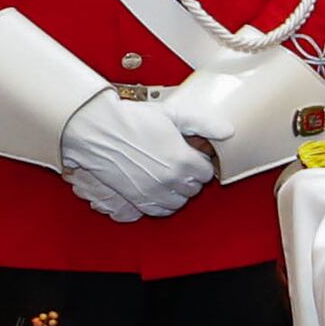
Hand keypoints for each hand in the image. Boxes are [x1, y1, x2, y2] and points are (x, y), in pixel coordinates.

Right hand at [55, 87, 212, 223]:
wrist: (96, 129)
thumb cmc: (131, 120)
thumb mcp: (172, 114)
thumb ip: (204, 123)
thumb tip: (227, 131)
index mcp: (182, 160)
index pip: (206, 172)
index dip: (199, 161)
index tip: (191, 153)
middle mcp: (170, 181)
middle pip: (195, 188)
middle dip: (190, 174)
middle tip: (178, 160)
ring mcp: (154, 193)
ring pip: (180, 202)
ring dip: (178, 190)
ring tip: (168, 173)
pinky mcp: (137, 200)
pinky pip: (160, 211)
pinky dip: (163, 202)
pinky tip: (158, 187)